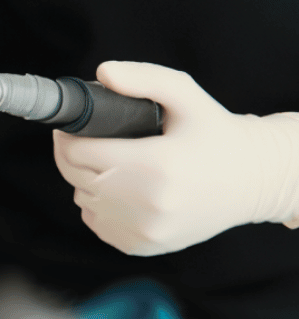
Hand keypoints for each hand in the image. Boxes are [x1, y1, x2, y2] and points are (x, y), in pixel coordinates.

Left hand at [54, 61, 298, 255]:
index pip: (80, 153)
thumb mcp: (186, 95)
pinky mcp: (144, 245)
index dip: (67, 136)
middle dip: (71, 156)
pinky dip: (98, 205)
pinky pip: (98, 223)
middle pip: (76, 177)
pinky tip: (117, 188)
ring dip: (84, 180)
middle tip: (81, 140)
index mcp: (157, 165)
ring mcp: (146, 230)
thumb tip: (103, 73)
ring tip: (105, 162)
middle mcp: (149, 204)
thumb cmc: (216, 134)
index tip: (69, 126)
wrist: (252, 181)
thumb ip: (144, 79)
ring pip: (84, 200)